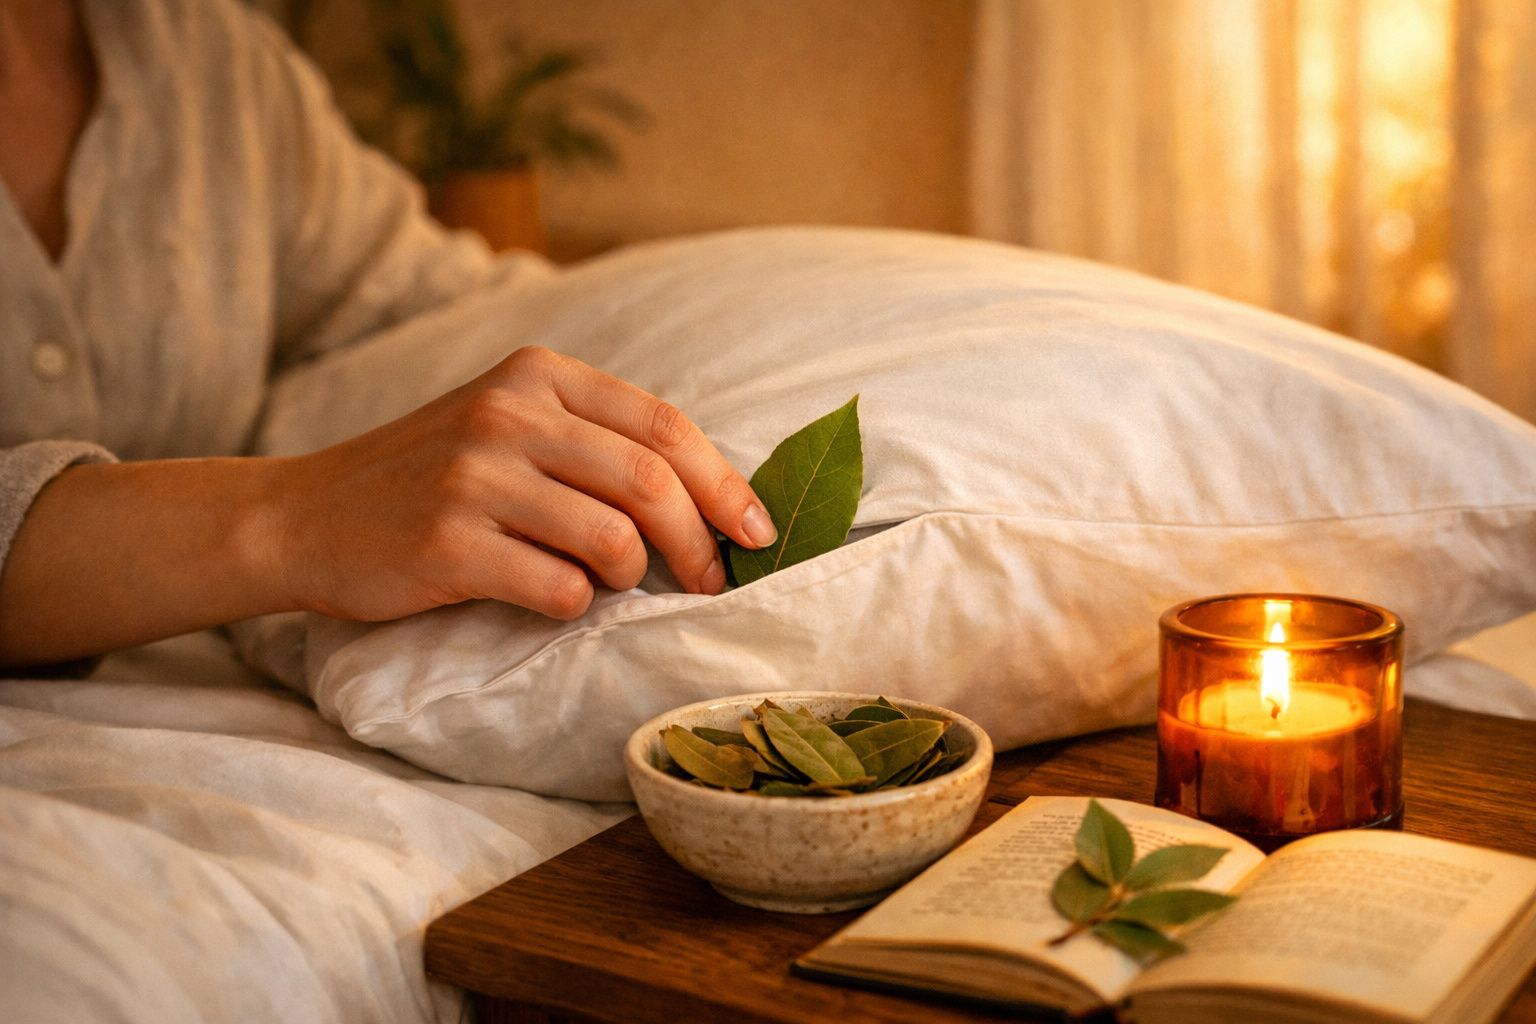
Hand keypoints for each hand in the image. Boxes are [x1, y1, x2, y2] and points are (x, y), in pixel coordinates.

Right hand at [269, 346, 777, 620]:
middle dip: (700, 545)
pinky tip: (551, 597)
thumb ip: (595, 441)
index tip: (758, 532)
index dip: (725, 484)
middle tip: (712, 583)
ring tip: (614, 585)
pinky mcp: (447, 543)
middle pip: (652, 483)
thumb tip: (712, 498)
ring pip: (613, 539)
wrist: (304, 515)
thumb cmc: (430, 479)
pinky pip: (559, 588)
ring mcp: (474, 477)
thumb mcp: (508, 424)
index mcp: (537, 375)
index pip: (664, 426)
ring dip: (634, 578)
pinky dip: (576, 605)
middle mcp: (508, 414)